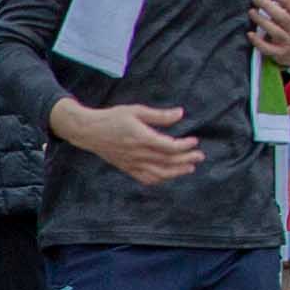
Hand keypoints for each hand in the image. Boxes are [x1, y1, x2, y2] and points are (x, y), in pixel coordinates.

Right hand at [56, 97, 205, 187]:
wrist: (89, 131)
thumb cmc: (112, 118)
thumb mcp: (136, 110)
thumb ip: (159, 115)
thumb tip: (180, 114)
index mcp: (141, 138)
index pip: (169, 147)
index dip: (185, 146)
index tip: (194, 141)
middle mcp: (138, 153)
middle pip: (168, 161)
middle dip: (186, 160)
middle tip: (199, 156)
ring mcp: (132, 163)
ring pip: (159, 173)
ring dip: (177, 172)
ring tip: (189, 168)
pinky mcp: (127, 168)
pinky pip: (146, 178)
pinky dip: (160, 179)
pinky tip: (168, 175)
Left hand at [251, 0, 289, 69]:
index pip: (288, 1)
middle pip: (281, 15)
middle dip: (267, 5)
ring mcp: (289, 41)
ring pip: (274, 31)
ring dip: (261, 21)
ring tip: (251, 12)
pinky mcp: (281, 53)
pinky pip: (268, 48)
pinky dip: (258, 42)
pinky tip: (250, 34)